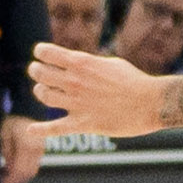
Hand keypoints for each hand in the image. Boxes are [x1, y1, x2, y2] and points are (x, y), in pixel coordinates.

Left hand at [0, 113, 47, 182]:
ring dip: (19, 177)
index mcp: (26, 146)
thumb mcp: (3, 134)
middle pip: (27, 174)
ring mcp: (40, 151)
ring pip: (32, 172)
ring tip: (4, 175)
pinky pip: (33, 166)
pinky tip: (11, 168)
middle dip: (13, 181)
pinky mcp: (41, 151)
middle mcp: (36, 150)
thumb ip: (5, 153)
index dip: (8, 180)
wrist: (28, 109)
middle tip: (0, 181)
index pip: (19, 171)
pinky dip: (23, 171)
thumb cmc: (12, 120)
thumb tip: (4, 170)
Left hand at [28, 42, 163, 136]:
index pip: (49, 54)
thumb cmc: (134, 81)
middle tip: (36, 70)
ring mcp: (77, 103)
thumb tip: (78, 65)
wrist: (152, 103)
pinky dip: (41, 130)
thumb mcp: (110, 63)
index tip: (39, 54)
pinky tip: (30, 130)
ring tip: (42, 89)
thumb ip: (90, 64)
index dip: (40, 52)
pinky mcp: (83, 124)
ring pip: (45, 96)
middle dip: (36, 70)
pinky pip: (56, 128)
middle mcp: (75, 82)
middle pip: (42, 74)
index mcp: (82, 63)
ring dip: (40, 91)